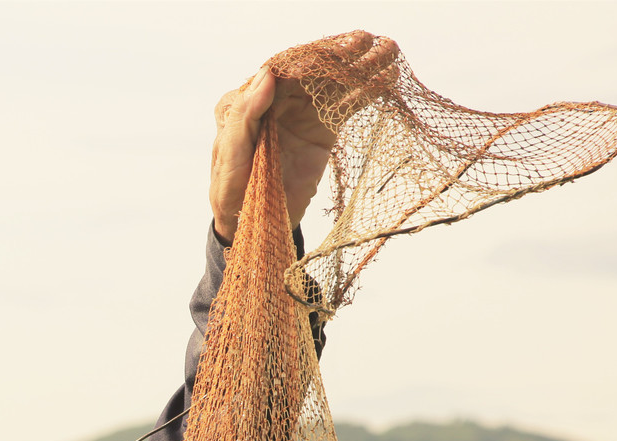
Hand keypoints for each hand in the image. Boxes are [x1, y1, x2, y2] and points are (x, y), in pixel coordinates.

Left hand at [209, 31, 398, 241]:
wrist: (251, 222)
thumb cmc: (232, 190)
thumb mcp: (230, 155)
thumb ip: (244, 116)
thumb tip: (267, 75)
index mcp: (246, 102)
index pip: (277, 72)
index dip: (302, 61)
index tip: (323, 59)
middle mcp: (275, 101)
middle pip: (309, 71)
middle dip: (337, 56)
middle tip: (362, 43)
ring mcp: (301, 114)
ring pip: (330, 84)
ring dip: (358, 68)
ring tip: (384, 50)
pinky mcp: (322, 130)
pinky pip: (345, 107)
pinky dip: (365, 93)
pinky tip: (386, 78)